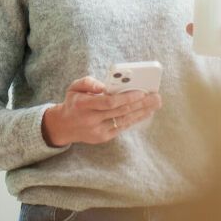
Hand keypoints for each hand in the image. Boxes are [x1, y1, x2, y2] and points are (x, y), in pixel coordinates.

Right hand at [41, 76, 161, 146]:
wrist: (64, 126)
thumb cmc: (74, 102)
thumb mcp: (74, 87)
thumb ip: (88, 82)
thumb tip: (104, 86)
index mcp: (83, 105)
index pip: (109, 102)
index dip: (126, 98)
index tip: (142, 92)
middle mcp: (90, 119)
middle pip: (120, 112)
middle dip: (140, 104)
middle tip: (156, 97)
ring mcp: (97, 131)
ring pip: (124, 121)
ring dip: (142, 112)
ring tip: (155, 104)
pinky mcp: (102, 137)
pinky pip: (122, 127)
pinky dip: (135, 120)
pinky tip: (145, 113)